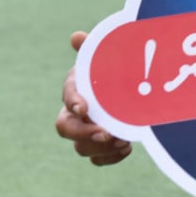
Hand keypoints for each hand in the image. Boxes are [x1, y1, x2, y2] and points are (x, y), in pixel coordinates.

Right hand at [55, 30, 132, 165]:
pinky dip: (110, 158)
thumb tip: (76, 36)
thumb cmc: (113, 67)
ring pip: (81, 148)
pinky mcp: (99, 146)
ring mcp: (86, 131)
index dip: (73, 102)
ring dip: (100, 147)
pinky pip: (97, 160)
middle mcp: (75, 113)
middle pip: (66, 128)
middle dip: (83, 133)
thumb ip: (93, 47)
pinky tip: (126, 148)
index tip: (84, 107)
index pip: (67, 97)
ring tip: (122, 140)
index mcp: (76, 88)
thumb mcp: (105, 55)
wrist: (130, 85)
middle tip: (105, 133)